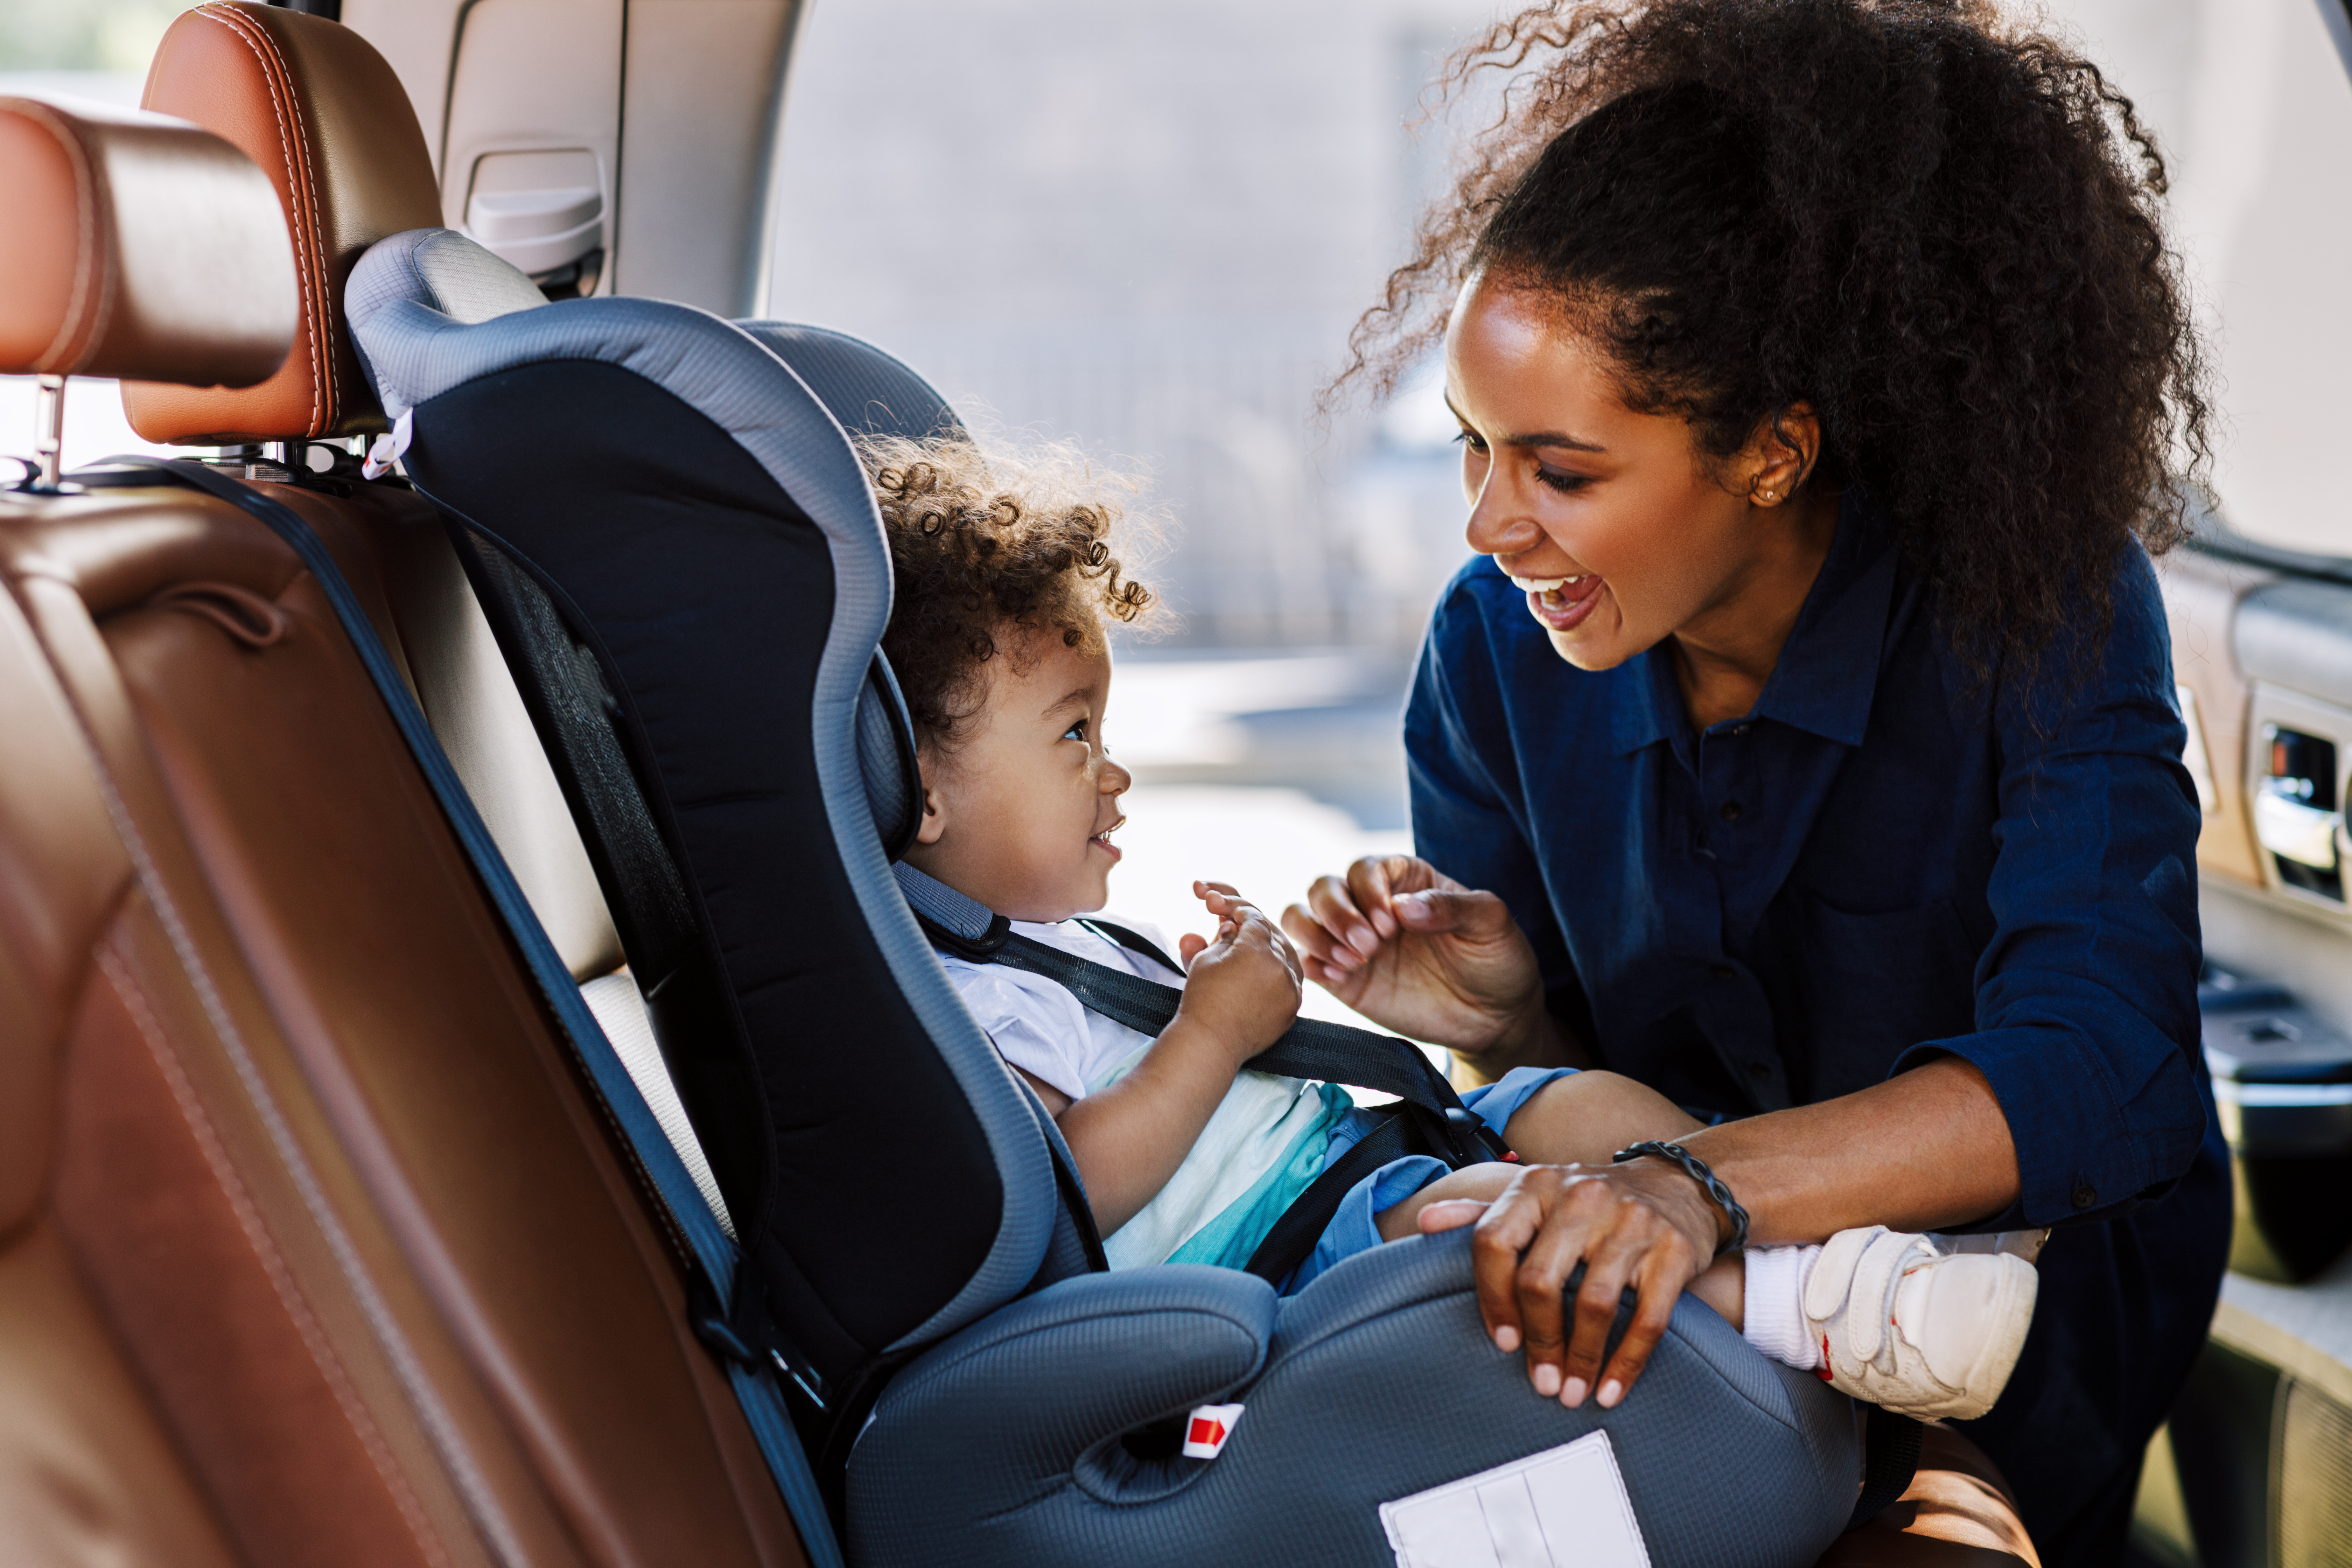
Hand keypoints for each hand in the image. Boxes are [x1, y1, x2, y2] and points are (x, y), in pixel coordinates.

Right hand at [1173, 881, 1300, 1060]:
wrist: (1210, 1043)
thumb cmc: (1202, 1000)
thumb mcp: (1206, 959)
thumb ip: (1224, 937)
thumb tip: (1233, 928)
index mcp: (1258, 950)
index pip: (1254, 918)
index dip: (1239, 910)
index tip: (1228, 910)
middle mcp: (1281, 967)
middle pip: (1272, 935)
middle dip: (1254, 929)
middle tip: (1237, 928)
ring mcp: (1291, 989)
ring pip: (1286, 956)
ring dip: (1269, 948)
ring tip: (1248, 949)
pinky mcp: (1293, 1008)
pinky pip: (1291, 980)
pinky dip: (1279, 972)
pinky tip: (1262, 971)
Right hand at [1280, 855, 1551, 1068]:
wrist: (1496, 1018)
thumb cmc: (1498, 960)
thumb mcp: (1491, 923)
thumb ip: (1450, 906)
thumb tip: (1403, 907)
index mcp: (1405, 881)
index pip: (1364, 867)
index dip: (1368, 890)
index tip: (1391, 923)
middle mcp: (1371, 906)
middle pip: (1324, 887)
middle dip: (1337, 912)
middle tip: (1370, 945)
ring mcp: (1354, 942)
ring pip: (1302, 917)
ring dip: (1316, 933)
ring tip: (1351, 959)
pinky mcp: (1344, 980)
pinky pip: (1307, 961)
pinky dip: (1311, 963)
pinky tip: (1339, 976)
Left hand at [1418, 1159, 1723, 1409]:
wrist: (1678, 1184)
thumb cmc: (1590, 1203)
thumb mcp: (1536, 1196)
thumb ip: (1482, 1213)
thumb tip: (1424, 1222)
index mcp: (1537, 1185)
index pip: (1494, 1242)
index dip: (1491, 1298)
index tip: (1502, 1342)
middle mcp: (1582, 1196)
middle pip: (1541, 1281)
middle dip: (1538, 1341)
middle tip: (1542, 1381)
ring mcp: (1631, 1221)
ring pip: (1594, 1304)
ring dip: (1581, 1359)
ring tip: (1573, 1393)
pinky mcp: (1672, 1250)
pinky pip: (1648, 1319)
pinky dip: (1627, 1362)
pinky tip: (1610, 1389)